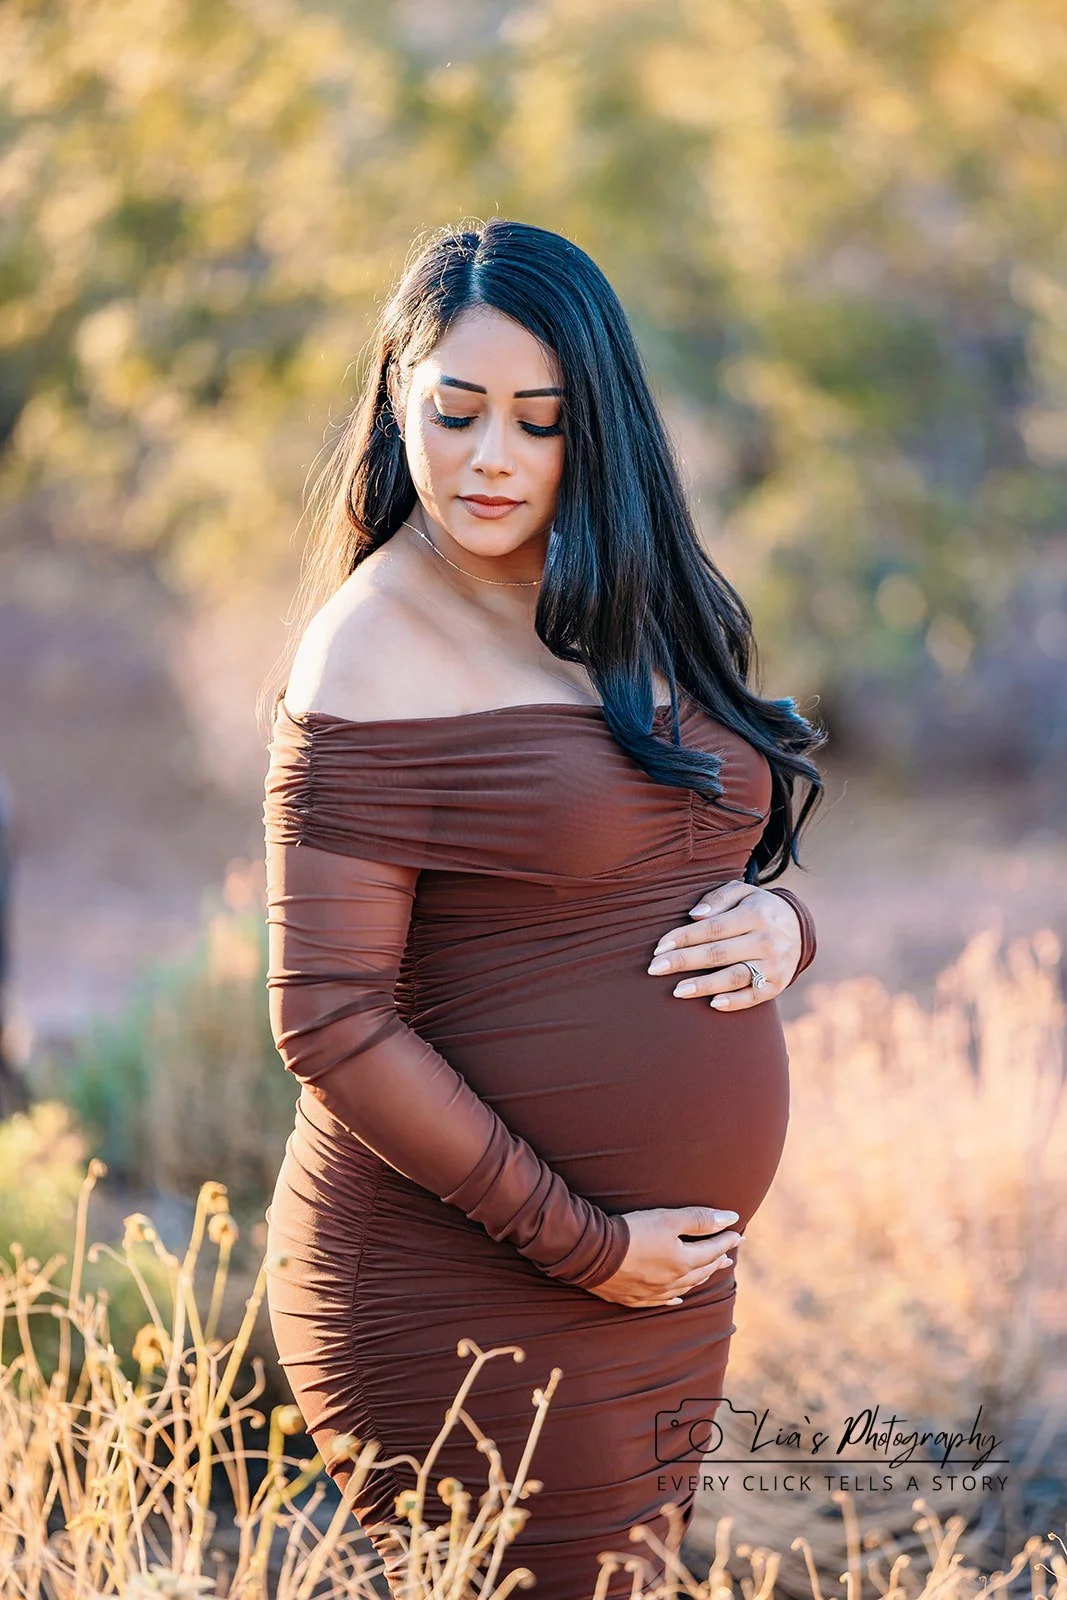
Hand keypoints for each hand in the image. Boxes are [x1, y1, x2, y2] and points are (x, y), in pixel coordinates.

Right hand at [589, 1205, 743, 1307]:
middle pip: (701, 1270)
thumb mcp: (669, 1218)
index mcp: (683, 1262)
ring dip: (700, 1277)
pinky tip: (678, 1297)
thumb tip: (732, 1218)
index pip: (713, 1250)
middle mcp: (673, 1281)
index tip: (739, 1235)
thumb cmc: (633, 1231)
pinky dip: (674, 1297)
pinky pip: (661, 1301)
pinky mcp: (634, 1297)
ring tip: (710, 1271)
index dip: (726, 1241)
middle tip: (729, 1254)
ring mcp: (653, 1292)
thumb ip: (700, 1219)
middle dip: (718, 1260)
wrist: (593, 1253)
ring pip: (685, 1286)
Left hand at [646, 879, 802, 1009]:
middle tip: (654, 969)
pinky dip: (735, 1002)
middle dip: (683, 961)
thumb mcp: (742, 892)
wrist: (798, 927)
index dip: (683, 938)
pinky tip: (713, 1004)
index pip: (712, 928)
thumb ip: (718, 897)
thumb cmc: (757, 908)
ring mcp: (774, 965)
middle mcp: (766, 940)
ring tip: (677, 991)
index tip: (658, 947)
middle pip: (718, 953)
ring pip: (734, 977)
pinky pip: (754, 996)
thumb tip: (695, 915)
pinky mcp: (778, 984)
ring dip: (704, 985)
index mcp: (755, 914)